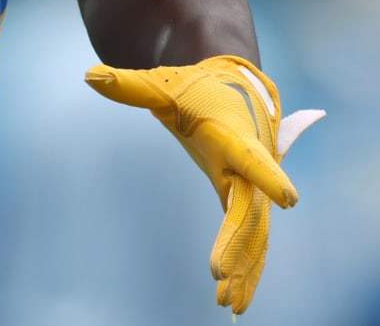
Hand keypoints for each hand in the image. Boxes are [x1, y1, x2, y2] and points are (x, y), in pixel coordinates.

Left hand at [86, 56, 321, 314]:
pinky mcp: (246, 199)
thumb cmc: (194, 86)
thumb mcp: (162, 85)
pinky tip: (237, 299)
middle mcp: (247, 164)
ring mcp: (250, 185)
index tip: (289, 200)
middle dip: (238, 243)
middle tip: (220, 276)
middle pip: (249, 208)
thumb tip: (91, 77)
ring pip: (255, 232)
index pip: (251, 157)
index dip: (268, 177)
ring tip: (230, 305)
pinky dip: (248, 266)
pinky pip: (253, 238)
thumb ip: (129, 85)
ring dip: (246, 268)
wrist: (233, 86)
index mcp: (231, 135)